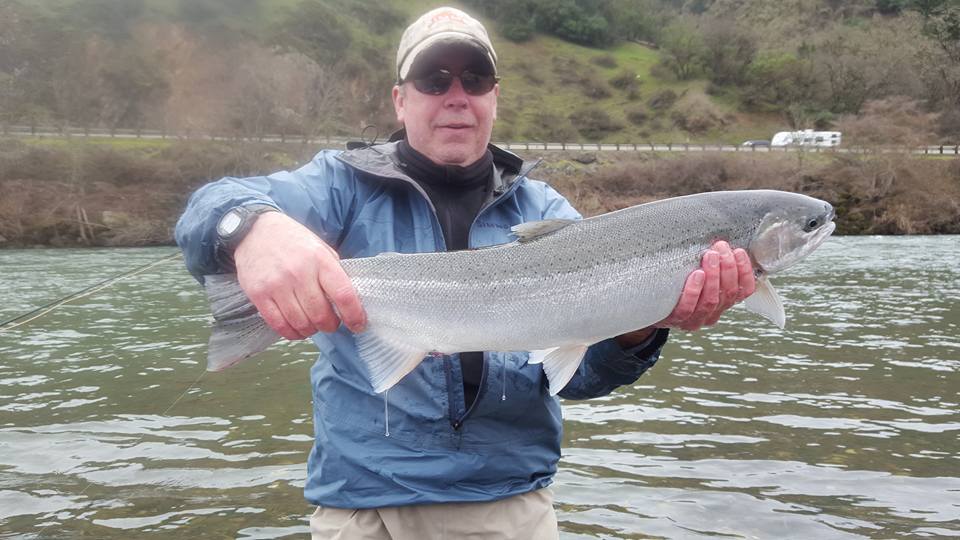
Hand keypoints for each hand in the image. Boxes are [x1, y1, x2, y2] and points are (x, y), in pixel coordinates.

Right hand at [233, 212, 366, 339]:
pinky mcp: (259, 295)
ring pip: (301, 323)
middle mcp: (299, 273)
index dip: (354, 315)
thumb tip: (349, 300)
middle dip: (330, 325)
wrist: (254, 231)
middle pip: (321, 315)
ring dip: (311, 330)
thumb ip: (334, 272)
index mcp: (320, 260)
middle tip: (331, 323)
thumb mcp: (320, 248)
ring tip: (313, 325)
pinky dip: (292, 333)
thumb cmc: (292, 241)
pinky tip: (297, 329)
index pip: (343, 294)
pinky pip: (279, 325)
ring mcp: (277, 285)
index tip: (358, 324)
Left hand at [656, 240, 754, 330]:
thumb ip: (712, 264)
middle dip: (728, 268)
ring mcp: (695, 319)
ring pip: (711, 300)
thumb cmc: (678, 286)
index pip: (743, 290)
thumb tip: (721, 241)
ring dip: (713, 276)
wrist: (651, 306)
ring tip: (710, 256)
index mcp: (723, 302)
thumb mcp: (699, 275)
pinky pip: (688, 308)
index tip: (738, 251)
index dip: (745, 271)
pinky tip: (697, 275)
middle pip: (727, 293)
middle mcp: (712, 313)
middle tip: (721, 248)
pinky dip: (694, 291)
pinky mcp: (677, 320)